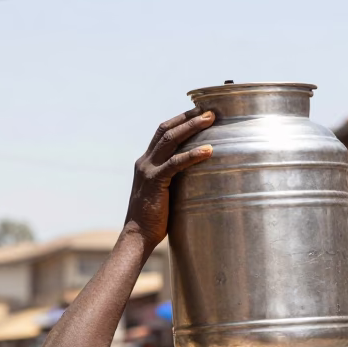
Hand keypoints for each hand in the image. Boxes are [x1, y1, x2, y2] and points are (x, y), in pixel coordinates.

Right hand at [125, 109, 214, 246]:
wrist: (137, 236)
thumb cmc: (153, 220)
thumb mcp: (163, 194)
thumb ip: (174, 182)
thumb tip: (196, 179)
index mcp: (146, 163)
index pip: (161, 133)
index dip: (179, 120)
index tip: (197, 112)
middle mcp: (145, 162)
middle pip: (166, 130)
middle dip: (188, 118)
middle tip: (209, 111)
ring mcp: (148, 170)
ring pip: (171, 140)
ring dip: (192, 127)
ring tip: (211, 119)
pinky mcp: (155, 182)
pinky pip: (176, 163)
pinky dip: (193, 154)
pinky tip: (209, 150)